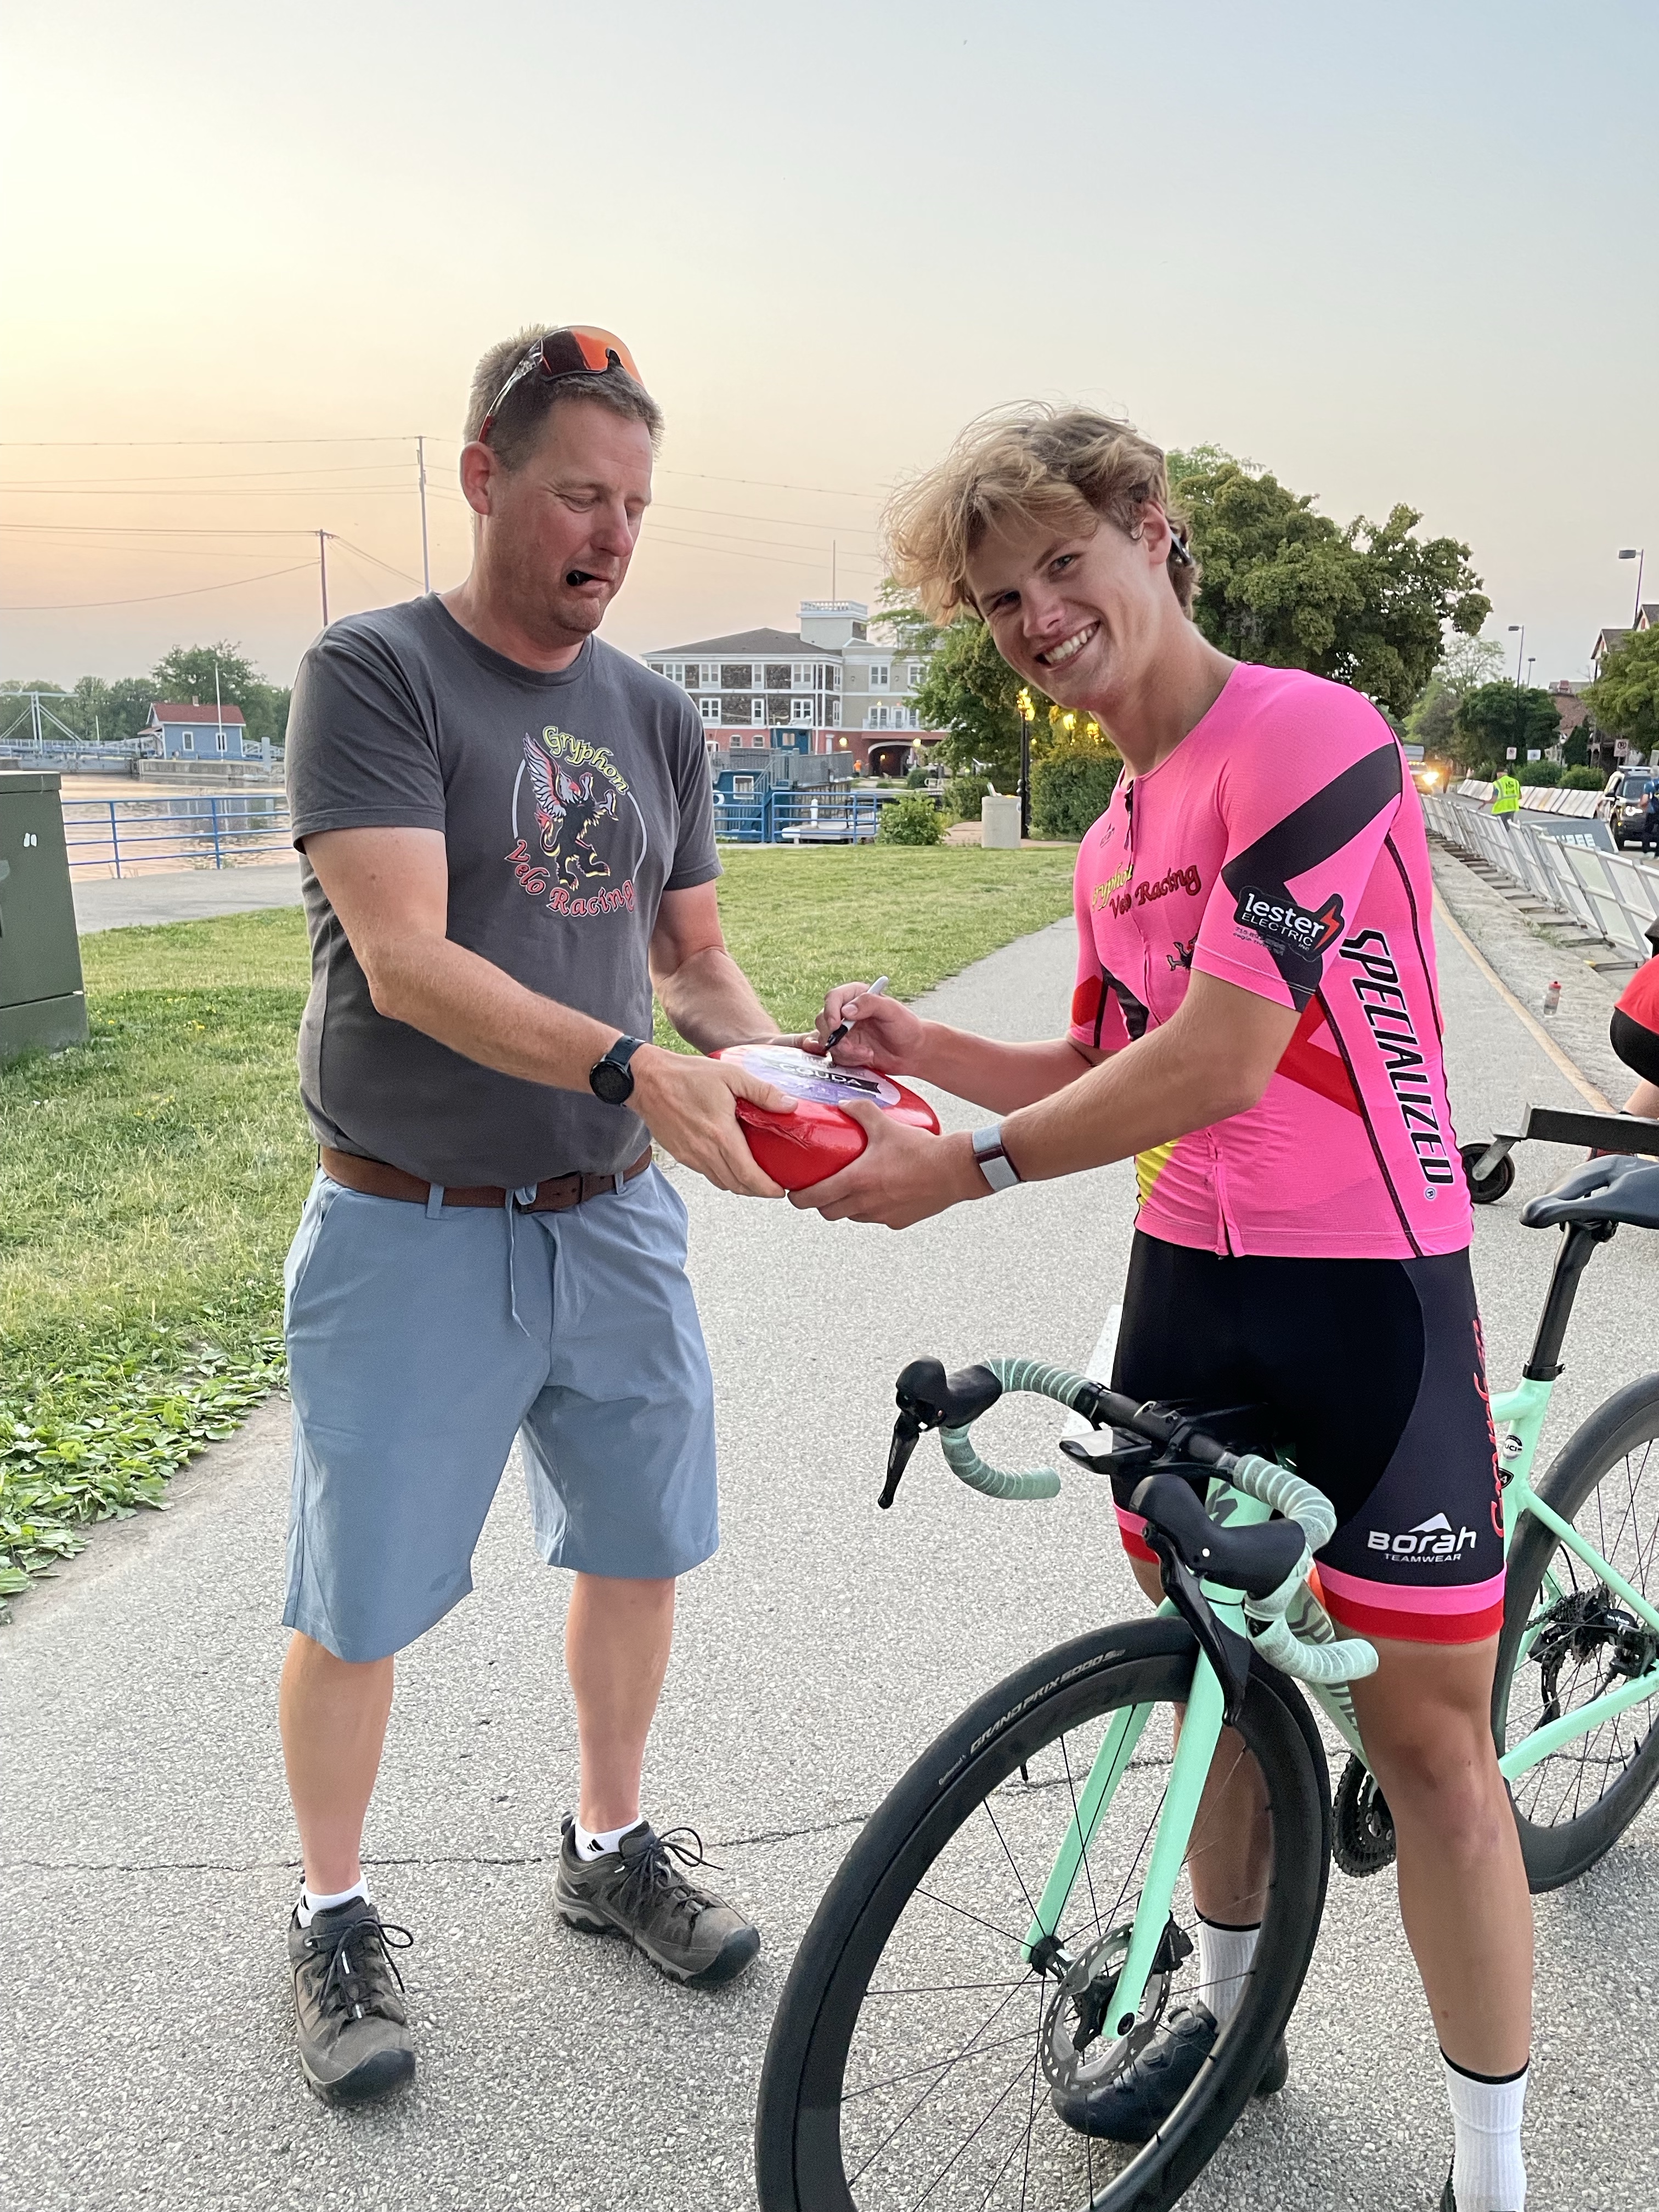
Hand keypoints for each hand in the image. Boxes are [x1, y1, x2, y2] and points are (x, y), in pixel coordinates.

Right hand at [630, 1046, 793, 1197]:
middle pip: (736, 1185)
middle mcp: (705, 1152)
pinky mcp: (680, 1154)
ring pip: (720, 1183)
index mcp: (721, 1135)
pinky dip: (722, 1175)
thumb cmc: (686, 1075)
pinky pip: (706, 1173)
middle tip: (772, 1186)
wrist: (646, 1079)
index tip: (780, 1190)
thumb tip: (790, 1105)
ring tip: (754, 1177)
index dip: (767, 1188)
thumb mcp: (731, 1075)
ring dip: (739, 1185)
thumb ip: (763, 1092)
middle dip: (757, 1190)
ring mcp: (690, 1156)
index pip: (749, 1175)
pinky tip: (729, 1163)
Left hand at [790, 1100, 984, 1227]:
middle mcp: (866, 1203)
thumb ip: (861, 1112)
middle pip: (828, 1213)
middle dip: (820, 1203)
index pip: (814, 1198)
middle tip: (819, 1189)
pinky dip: (872, 1209)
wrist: (955, 1170)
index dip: (798, 1198)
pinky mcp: (899, 1222)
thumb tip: (844, 1103)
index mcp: (857, 1182)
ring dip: (846, 1206)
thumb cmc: (922, 1150)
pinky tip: (880, 1192)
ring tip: (850, 1188)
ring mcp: (882, 1216)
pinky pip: (877, 1218)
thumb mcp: (887, 1125)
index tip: (793, 1193)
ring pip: (852, 1216)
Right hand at [805, 983, 926, 1073]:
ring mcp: (843, 1032)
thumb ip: (870, 1004)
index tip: (836, 1025)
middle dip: (836, 1037)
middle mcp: (846, 1012)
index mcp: (856, 996)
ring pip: (827, 1041)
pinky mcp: (844, 1049)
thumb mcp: (892, 1011)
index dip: (830, 1011)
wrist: (912, 1052)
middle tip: (851, 1046)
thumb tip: (846, 1011)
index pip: (833, 998)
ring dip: (845, 1051)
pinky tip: (866, 1057)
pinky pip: (834, 1055)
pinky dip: (848, 1059)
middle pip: (822, 1020)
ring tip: (867, 1053)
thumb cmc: (906, 1027)